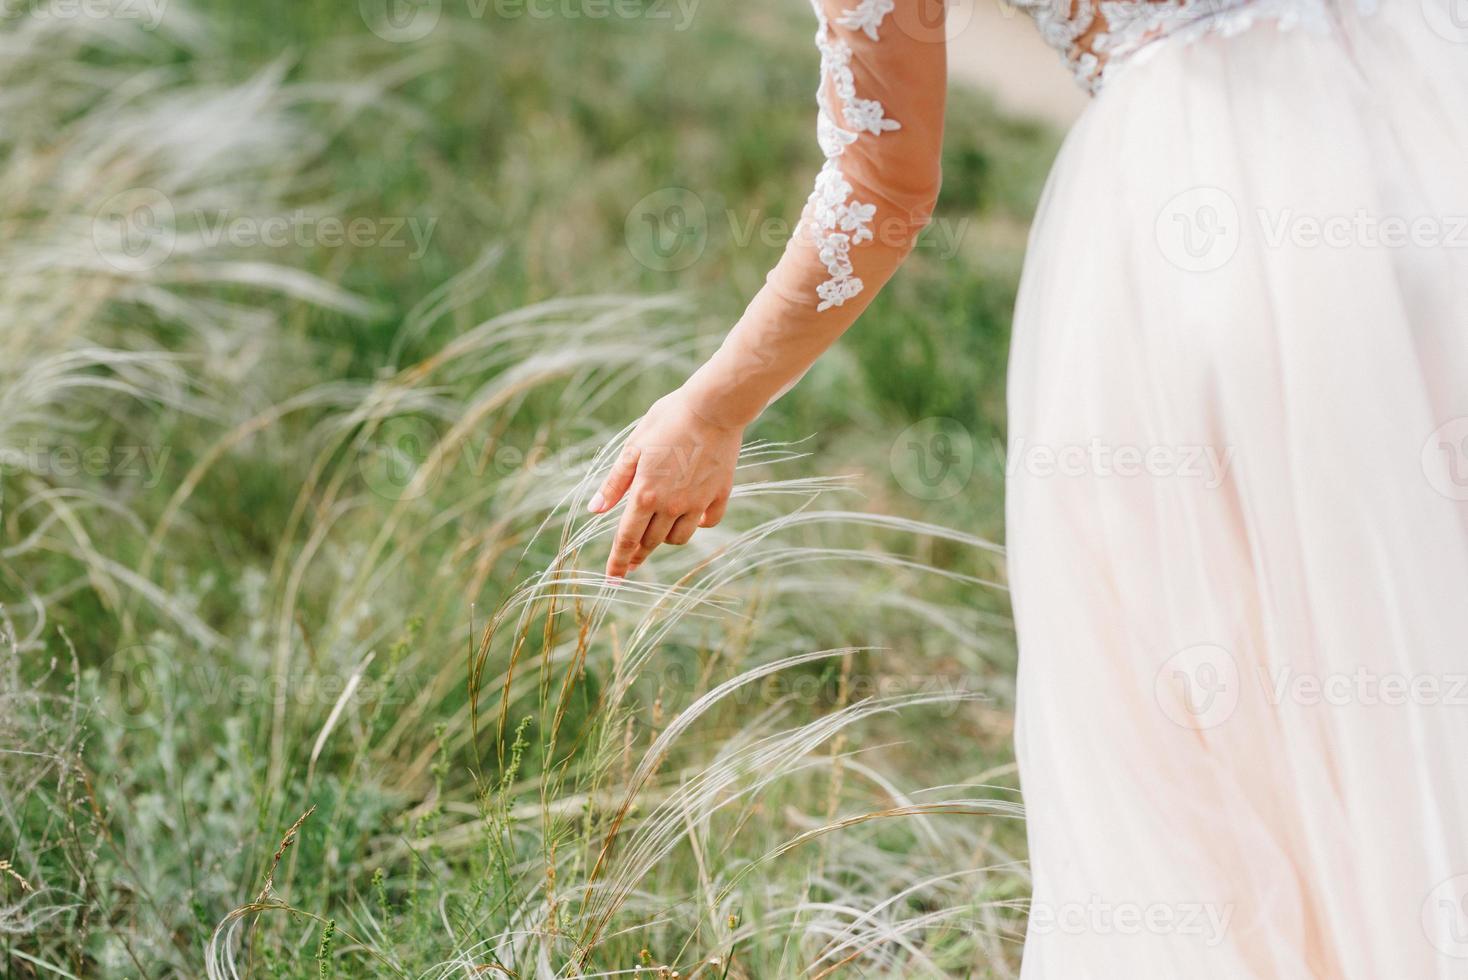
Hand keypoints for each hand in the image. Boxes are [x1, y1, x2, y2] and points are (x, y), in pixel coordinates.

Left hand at [590, 388, 742, 576]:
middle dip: (638, 553)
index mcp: (645, 493)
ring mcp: (698, 502)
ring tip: (658, 528)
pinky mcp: (720, 495)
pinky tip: (691, 515)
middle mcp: (672, 505)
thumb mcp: (633, 447)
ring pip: (679, 537)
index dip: (618, 560)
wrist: (713, 407)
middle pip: (651, 542)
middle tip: (631, 561)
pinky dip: (697, 524)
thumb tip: (595, 510)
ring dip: (665, 537)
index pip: (627, 538)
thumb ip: (615, 482)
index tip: (612, 577)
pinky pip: (707, 522)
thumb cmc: (669, 419)